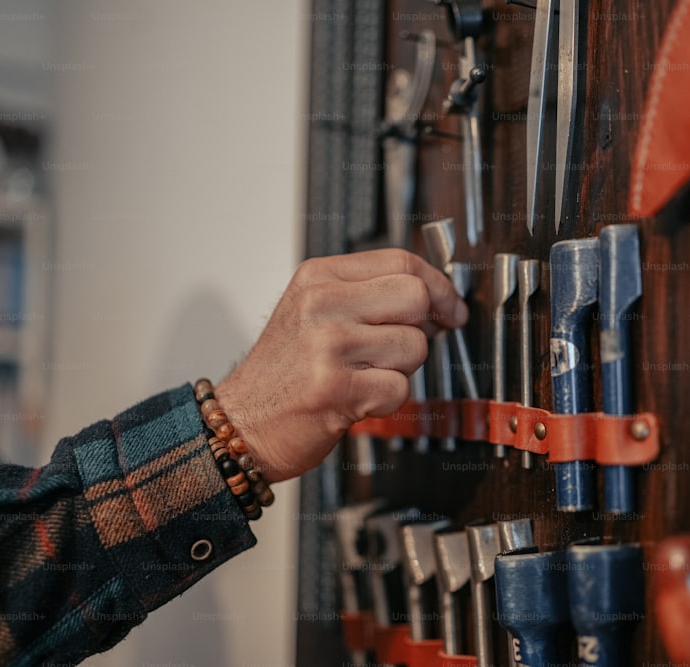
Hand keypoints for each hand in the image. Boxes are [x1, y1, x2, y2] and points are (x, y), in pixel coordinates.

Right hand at [214, 249, 467, 482]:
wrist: (239, 423)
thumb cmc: (284, 373)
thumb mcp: (315, 312)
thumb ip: (369, 296)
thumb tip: (438, 299)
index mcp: (318, 277)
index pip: (401, 261)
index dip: (439, 285)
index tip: (451, 307)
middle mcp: (321, 304)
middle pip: (416, 296)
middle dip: (423, 328)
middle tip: (402, 348)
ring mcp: (328, 345)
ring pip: (414, 346)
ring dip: (400, 370)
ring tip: (363, 376)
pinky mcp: (337, 389)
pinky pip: (400, 388)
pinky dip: (386, 402)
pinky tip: (356, 400)